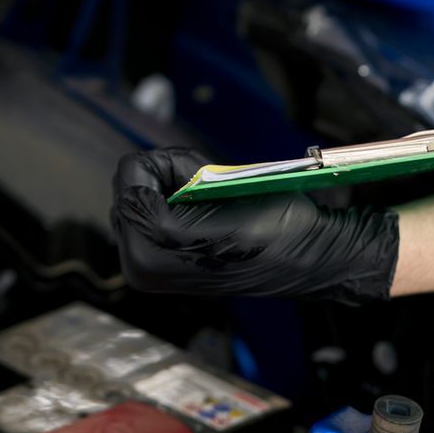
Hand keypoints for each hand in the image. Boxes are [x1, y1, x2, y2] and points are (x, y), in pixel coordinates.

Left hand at [110, 148, 399, 302]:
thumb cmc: (271, 219)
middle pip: (127, 186)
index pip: (130, 173)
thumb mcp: (216, 183)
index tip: (203, 178)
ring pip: (136, 200)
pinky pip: (147, 216)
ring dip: (168, 193)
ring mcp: (144, 270)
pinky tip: (202, 220)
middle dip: (164, 178)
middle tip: (209, 195)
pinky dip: (170, 207)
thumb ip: (170, 171)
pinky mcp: (154, 269)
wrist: (306, 257)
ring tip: (209, 209)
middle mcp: (136, 263)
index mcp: (147, 245)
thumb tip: (139, 166)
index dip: (168, 162)